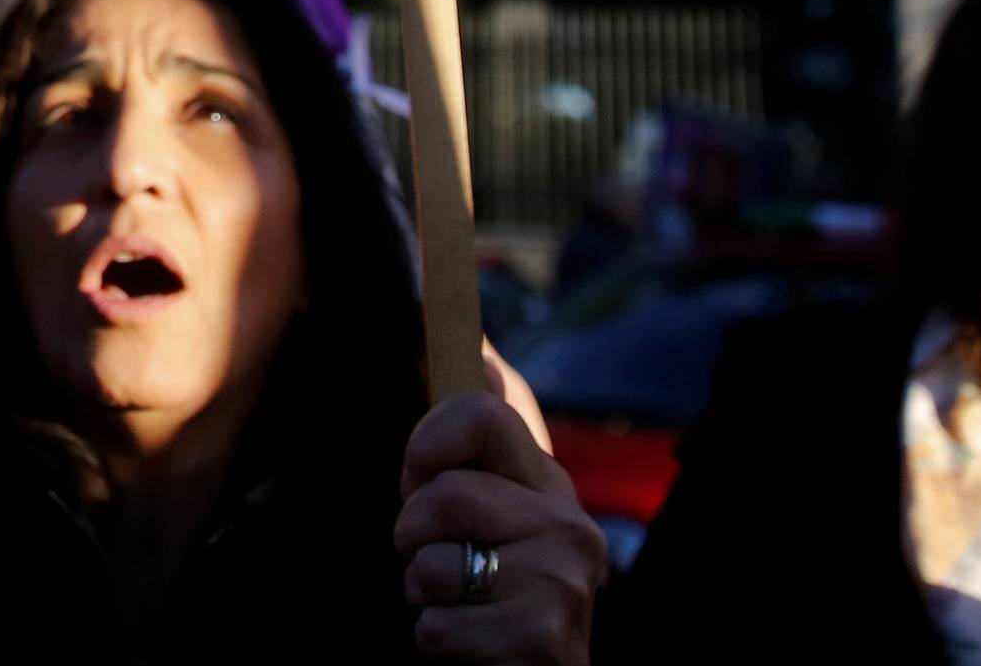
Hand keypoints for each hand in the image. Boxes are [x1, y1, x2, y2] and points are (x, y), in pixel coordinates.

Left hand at [395, 393, 605, 660]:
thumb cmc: (495, 586)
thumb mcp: (487, 505)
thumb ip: (476, 432)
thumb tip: (479, 345)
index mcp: (547, 480)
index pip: (481, 412)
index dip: (426, 444)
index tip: (417, 479)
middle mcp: (569, 525)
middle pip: (447, 494)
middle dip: (412, 533)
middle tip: (435, 558)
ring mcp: (565, 585)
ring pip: (437, 566)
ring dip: (424, 593)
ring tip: (459, 602)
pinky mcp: (546, 643)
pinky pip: (439, 629)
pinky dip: (436, 641)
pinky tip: (471, 644)